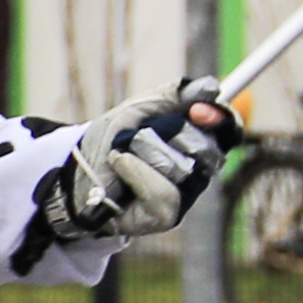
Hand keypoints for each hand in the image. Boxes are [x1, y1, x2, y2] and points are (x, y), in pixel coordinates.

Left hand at [57, 79, 237, 241]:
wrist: (74, 168)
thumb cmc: (110, 140)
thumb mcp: (139, 109)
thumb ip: (174, 96)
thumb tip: (212, 87)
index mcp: (198, 141)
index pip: (228, 129)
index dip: (219, 117)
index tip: (197, 109)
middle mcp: (198, 170)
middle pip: (207, 148)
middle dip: (168, 134)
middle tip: (139, 135)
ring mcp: (184, 195)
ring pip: (181, 168)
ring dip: (144, 152)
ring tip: (123, 153)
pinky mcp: (166, 215)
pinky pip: (164, 192)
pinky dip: (136, 172)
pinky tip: (119, 165)